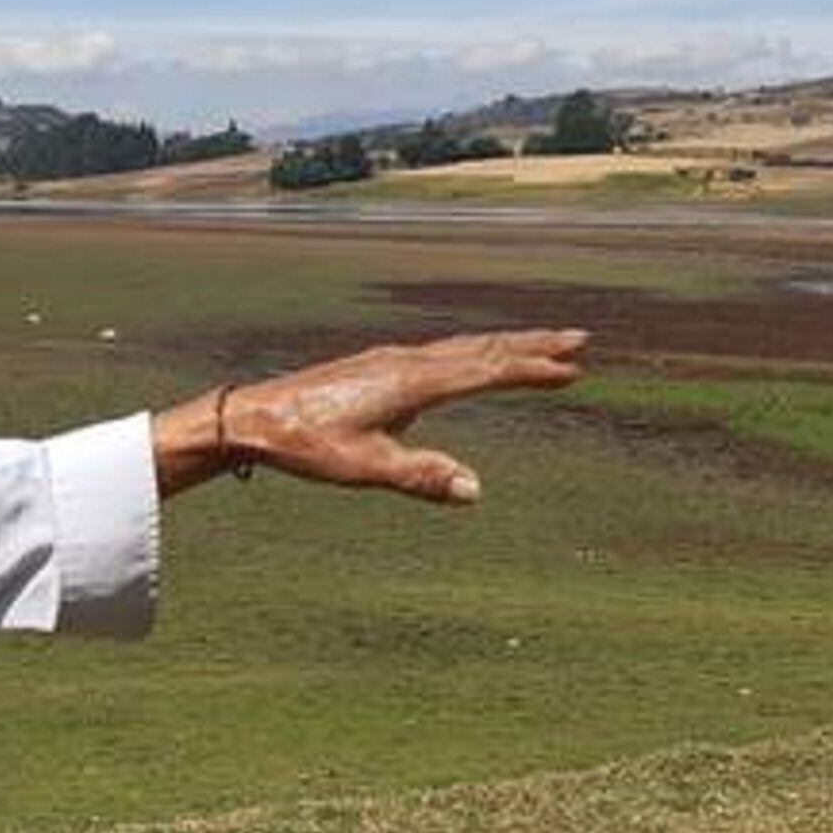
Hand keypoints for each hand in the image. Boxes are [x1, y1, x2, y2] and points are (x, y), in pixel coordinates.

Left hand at [152, 330, 588, 503]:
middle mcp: (406, 362)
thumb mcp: (364, 468)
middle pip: (481, 348)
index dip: (531, 370)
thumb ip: (421, 477)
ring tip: (538, 346)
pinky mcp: (375, 366)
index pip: (485, 371)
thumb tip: (476, 492)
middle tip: (579, 340)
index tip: (572, 369)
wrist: (253, 417)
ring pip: (460, 347)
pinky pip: (438, 352)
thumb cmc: (305, 444)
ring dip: (502, 345)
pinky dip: (469, 351)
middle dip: (531, 345)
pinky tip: (469, 361)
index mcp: (412, 382)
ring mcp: (390, 359)